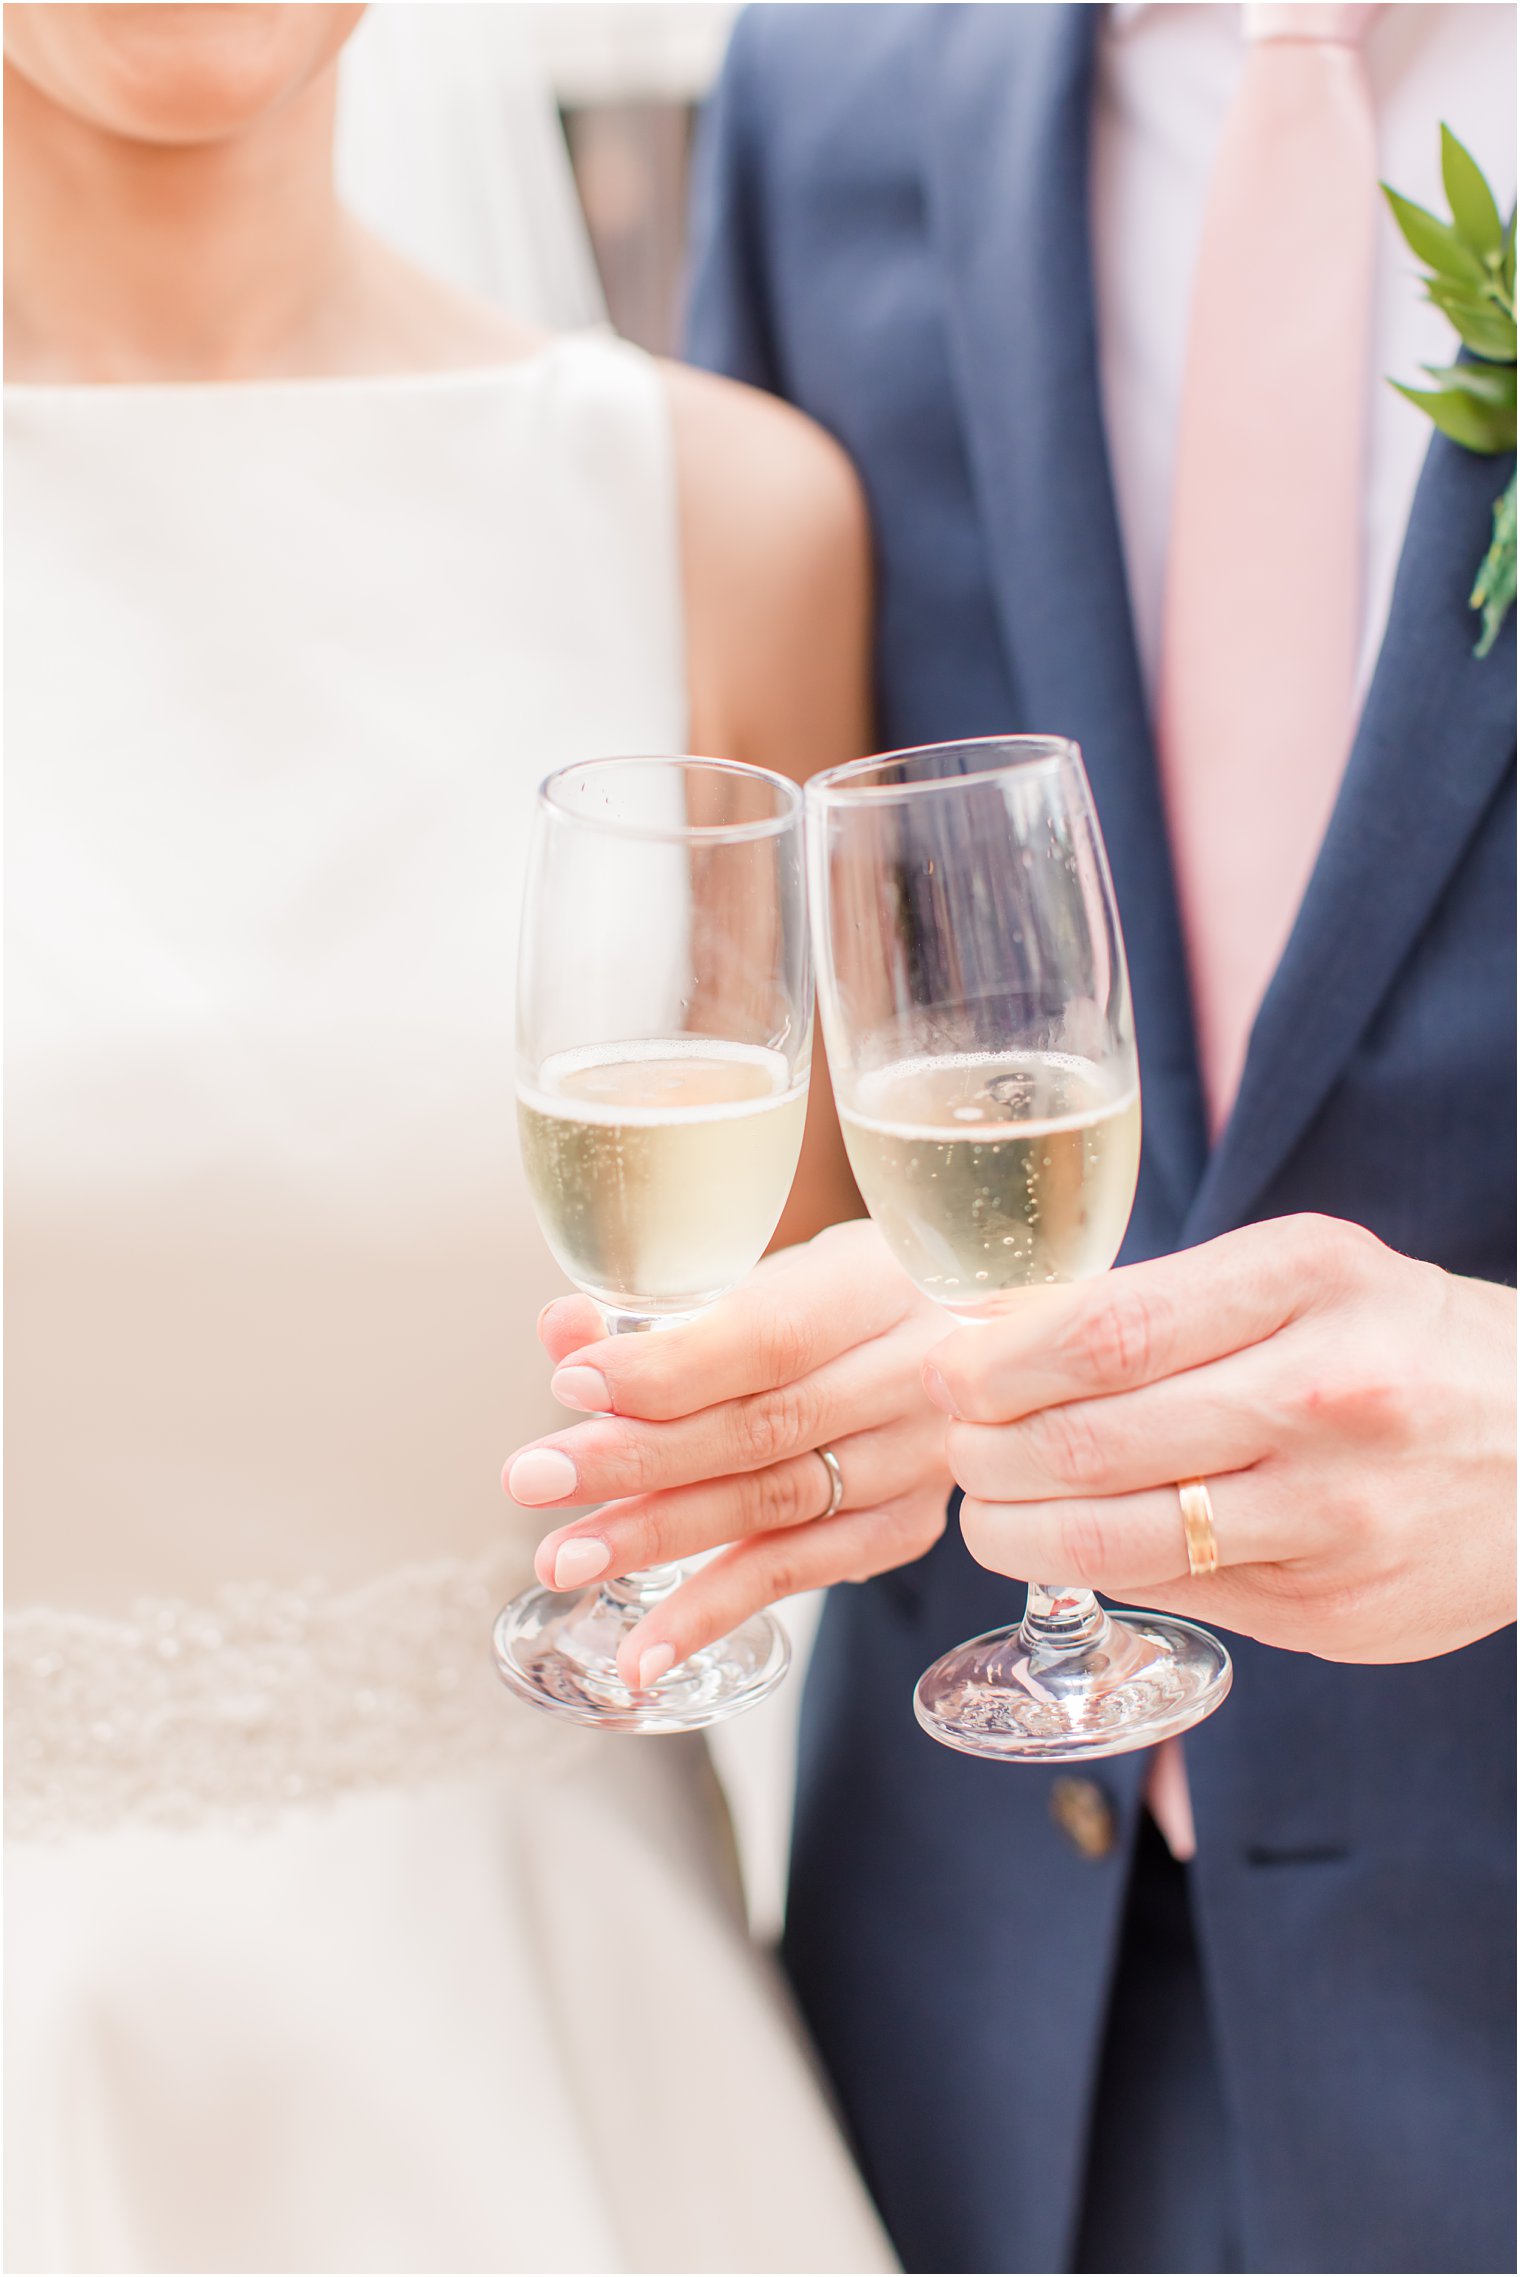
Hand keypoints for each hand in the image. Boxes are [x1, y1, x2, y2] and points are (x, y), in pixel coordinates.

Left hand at [503, 1221, 950, 1689]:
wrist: (963, 1352)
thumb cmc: (839, 1302)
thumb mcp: (769, 1278)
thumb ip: (668, 1310)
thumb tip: (561, 1330)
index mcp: (876, 1286)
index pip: (768, 1337)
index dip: (668, 1366)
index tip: (572, 1384)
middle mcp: (912, 1377)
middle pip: (761, 1428)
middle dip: (635, 1460)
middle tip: (530, 1480)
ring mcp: (915, 1462)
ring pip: (773, 1507)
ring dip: (657, 1539)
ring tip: (563, 1559)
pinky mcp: (903, 1529)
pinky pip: (797, 1575)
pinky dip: (713, 1612)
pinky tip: (643, 1649)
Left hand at [925, 1215, 1515, 1664]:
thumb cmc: (1404, 1342)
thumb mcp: (1308, 1274)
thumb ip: (1169, 1303)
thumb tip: (1002, 1337)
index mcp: (1309, 1284)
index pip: (1106, 1332)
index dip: (996, 1361)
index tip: (947, 1368)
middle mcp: (1323, 1400)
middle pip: (1088, 1443)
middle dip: (984, 1449)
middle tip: (957, 1441)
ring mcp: (1330, 1519)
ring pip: (1112, 1540)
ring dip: (1012, 1527)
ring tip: (988, 1504)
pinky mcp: (1331, 1613)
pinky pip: (1173, 1595)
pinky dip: (1101, 1568)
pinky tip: (1081, 1538)